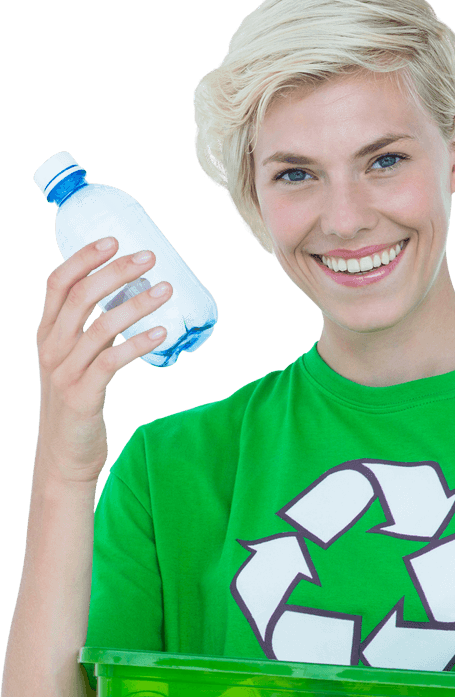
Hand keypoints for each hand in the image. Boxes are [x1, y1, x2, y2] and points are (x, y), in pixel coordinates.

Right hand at [35, 237, 171, 484]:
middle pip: (81, 297)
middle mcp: (51, 348)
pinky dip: (138, 344)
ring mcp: (65, 372)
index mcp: (47, 334)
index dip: (85, 258)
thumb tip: (125, 300)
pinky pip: (112, 362)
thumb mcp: (72, 362)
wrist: (63, 455)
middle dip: (116, 272)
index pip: (59, 283)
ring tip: (165, 290)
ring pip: (100, 327)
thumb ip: (88, 333)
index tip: (115, 240)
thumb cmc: (76, 404)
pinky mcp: (83, 395)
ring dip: (136, 305)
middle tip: (149, 257)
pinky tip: (162, 334)